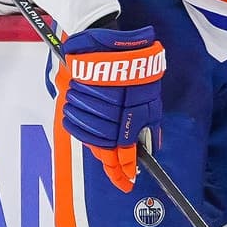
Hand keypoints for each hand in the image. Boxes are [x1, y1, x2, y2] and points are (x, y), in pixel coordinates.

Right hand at [57, 25, 166, 192]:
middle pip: (105, 152)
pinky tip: (95, 134)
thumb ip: (150, 125)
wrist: (108, 42)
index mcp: (128, 117)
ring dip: (100, 149)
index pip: (123, 155)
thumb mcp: (151, 98)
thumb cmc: (135, 68)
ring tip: (109, 155)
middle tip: (120, 173)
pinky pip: (78, 126)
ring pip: (90, 140)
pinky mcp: (75, 100)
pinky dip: (86, 134)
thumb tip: (150, 147)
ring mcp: (89, 110)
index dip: (123, 173)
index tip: (126, 184)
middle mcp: (107, 117)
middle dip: (112, 165)